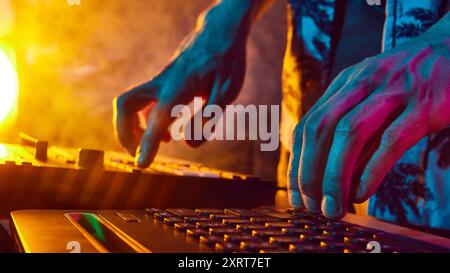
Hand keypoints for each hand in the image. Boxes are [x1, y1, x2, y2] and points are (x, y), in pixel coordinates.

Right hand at [113, 6, 249, 167]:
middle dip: (124, 132)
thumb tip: (188, 143)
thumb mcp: (228, 89)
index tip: (141, 164)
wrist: (220, 32)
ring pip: (131, 103)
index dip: (147, 142)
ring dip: (132, 128)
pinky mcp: (163, 82)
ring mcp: (160, 81)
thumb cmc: (227, 61)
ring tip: (151, 147)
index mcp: (179, 87)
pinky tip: (167, 133)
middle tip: (138, 153)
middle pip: (126, 104)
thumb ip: (209, 116)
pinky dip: (146, 121)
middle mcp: (163, 83)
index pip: (157, 118)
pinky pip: (144, 102)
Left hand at [288, 24, 449, 218]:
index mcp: (345, 83)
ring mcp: (394, 91)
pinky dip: (371, 170)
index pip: (307, 125)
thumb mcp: (372, 96)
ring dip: (334, 176)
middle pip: (320, 129)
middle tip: (309, 207)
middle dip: (308, 173)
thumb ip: (353, 130)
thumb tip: (332, 177)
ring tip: (332, 209)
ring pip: (349, 133)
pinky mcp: (425, 105)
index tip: (295, 194)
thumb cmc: (409, 83)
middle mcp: (362, 82)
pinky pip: (391, 141)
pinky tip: (360, 194)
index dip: (296, 163)